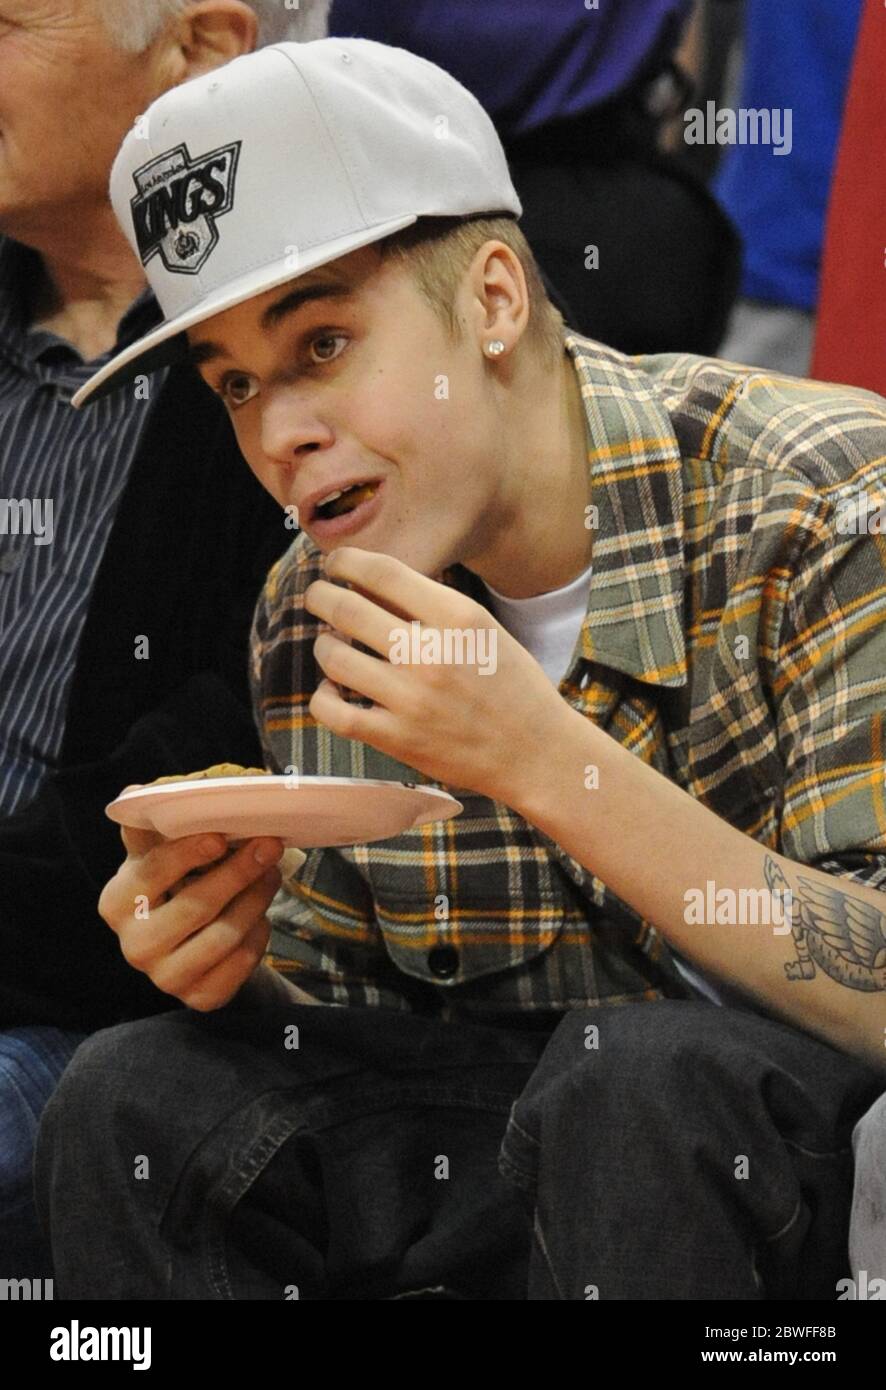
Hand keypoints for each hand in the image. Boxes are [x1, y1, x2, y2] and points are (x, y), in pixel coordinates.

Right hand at [98, 808, 284, 1010]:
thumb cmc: (175, 886)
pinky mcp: (198, 998)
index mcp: (116, 903)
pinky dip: (258, 935)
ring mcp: (165, 978)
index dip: (188, 853)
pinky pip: (240, 962)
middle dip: (238, 872)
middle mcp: (134, 946)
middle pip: (196, 905)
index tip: (221, 836)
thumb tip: (137, 793)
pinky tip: (261, 915)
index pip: (153, 872)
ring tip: (272, 873)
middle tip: (270, 846)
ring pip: (224, 935)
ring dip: (256, 899)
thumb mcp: (159, 855)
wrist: (192, 945)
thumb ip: (152, 828)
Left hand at [304, 547, 566, 804]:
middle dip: (320, 596)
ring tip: (330, 643)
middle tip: (318, 597)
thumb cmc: (512, 685)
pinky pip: (333, 712)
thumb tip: (370, 583)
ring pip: (333, 658)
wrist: (537, 753)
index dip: (345, 562)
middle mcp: (431, 655)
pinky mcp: (398, 739)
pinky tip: (334, 689)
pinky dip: (323, 696)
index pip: (382, 572)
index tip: (335, 565)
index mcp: (458, 618)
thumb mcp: (484, 629)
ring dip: (323, 644)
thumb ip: (433, 605)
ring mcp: (411, 700)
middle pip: (346, 609)